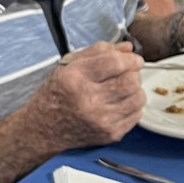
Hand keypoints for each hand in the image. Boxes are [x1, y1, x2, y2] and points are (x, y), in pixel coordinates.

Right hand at [28, 40, 145, 146]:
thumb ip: (99, 51)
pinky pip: (136, 115)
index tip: (134, 59)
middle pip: (130, 81)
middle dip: (134, 74)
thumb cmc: (57, 93)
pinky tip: (119, 103)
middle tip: (127, 74)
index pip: (115, 63)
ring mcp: (101, 120)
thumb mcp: (69, 65)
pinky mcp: (110, 134)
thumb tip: (128, 48)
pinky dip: (132, 106)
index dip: (130, 59)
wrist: (45, 128)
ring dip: (135, 90)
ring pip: (138, 98)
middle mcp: (88, 100)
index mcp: (75, 78)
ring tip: (122, 89)